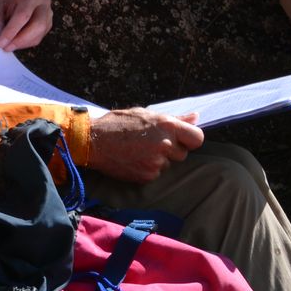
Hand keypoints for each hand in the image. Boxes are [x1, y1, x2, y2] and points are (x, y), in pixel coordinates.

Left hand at [0, 0, 52, 50]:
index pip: (23, 15)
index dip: (12, 30)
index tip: (0, 43)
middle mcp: (44, 3)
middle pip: (38, 25)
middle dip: (20, 40)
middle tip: (5, 48)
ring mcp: (48, 15)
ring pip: (39, 34)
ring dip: (22, 43)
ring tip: (8, 46)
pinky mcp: (47, 25)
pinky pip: (38, 38)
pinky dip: (25, 44)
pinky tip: (14, 43)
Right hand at [84, 108, 204, 181]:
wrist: (93, 141)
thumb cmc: (119, 123)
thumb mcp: (147, 114)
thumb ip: (175, 119)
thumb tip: (196, 118)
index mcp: (167, 126)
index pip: (197, 138)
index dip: (191, 139)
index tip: (184, 139)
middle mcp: (165, 145)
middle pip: (183, 154)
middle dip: (172, 150)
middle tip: (153, 143)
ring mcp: (156, 162)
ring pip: (168, 164)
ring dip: (159, 160)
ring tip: (140, 150)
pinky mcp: (146, 176)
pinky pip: (155, 173)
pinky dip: (148, 169)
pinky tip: (134, 159)